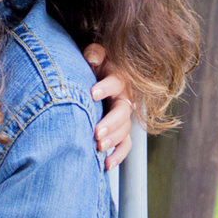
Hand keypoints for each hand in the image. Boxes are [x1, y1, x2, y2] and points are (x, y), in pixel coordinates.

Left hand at [84, 46, 133, 167]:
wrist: (98, 78)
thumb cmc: (94, 67)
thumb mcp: (95, 55)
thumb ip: (94, 53)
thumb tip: (93, 57)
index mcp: (118, 79)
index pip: (115, 82)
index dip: (105, 88)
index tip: (92, 93)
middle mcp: (124, 98)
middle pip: (123, 112)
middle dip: (110, 123)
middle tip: (96, 132)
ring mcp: (124, 116)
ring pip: (125, 130)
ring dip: (113, 140)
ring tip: (98, 147)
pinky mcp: (122, 130)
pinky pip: (125, 146)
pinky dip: (118, 156)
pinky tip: (106, 164)